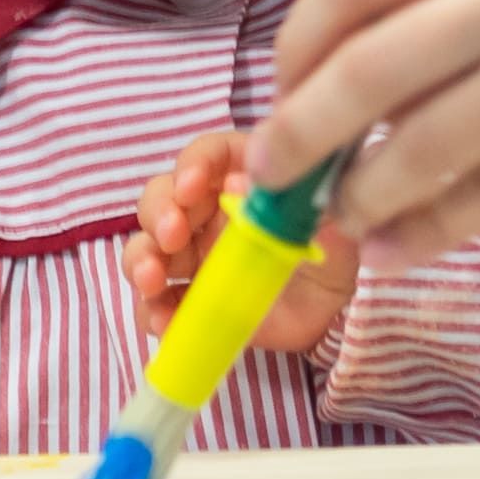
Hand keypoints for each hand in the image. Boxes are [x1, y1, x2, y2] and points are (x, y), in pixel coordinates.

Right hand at [121, 129, 356, 364]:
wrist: (338, 306)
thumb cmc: (333, 247)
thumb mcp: (326, 217)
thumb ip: (288, 197)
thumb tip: (241, 183)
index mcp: (238, 177)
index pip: (206, 156)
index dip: (192, 165)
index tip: (192, 187)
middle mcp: (206, 211)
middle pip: (161, 198)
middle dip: (158, 214)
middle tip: (172, 236)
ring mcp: (193, 257)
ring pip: (146, 249)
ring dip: (141, 261)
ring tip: (152, 280)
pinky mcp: (189, 300)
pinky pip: (157, 305)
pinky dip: (152, 313)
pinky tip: (164, 322)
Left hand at [247, 0, 479, 269]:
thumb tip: (393, 47)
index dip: (298, 42)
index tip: (284, 86)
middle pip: (365, 64)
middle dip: (298, 131)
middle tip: (273, 177)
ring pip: (422, 140)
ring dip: (362, 193)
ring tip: (341, 221)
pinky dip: (439, 225)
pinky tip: (409, 243)